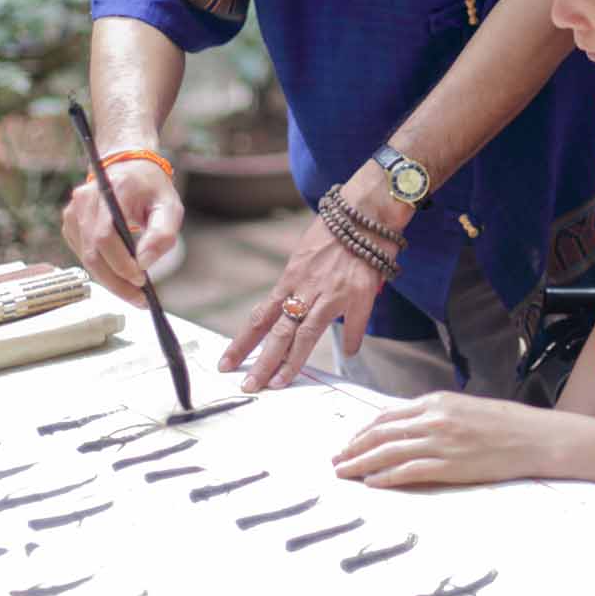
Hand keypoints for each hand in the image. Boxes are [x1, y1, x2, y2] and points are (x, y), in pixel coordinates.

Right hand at [60, 160, 182, 306]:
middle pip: (93, 251)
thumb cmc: (151, 189)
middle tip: (138, 298)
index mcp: (113, 189)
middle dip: (116, 281)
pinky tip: (119, 275)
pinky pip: (83, 254)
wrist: (129, 169)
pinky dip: (101, 269)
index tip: (141, 280)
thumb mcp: (169, 207)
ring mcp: (74, 210)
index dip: (120, 263)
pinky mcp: (70, 222)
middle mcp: (86, 198)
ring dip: (109, 280)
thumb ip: (162, 234)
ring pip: (86, 257)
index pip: (106, 234)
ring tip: (133, 291)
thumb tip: (144, 263)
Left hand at [217, 214, 383, 390]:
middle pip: (279, 332)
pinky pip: (353, 326)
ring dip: (292, 363)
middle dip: (262, 362)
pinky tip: (350, 352)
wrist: (367, 209)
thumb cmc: (336, 226)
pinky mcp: (359, 294)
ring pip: (307, 335)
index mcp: (291, 276)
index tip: (227, 362)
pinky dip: (351, 341)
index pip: (261, 316)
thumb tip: (291, 306)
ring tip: (280, 384)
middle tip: (249, 386)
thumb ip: (299, 282)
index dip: (243, 342)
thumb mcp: (306, 253)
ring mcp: (333, 293)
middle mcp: (307, 287)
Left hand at [332, 392, 548, 487]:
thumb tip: (406, 427)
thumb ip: (434, 415)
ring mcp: (440, 442)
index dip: (363, 430)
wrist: (531, 437)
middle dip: (353, 447)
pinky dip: (386, 477)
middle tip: (335, 460)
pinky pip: (408, 471)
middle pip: (381, 433)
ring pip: (388, 452)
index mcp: (435, 401)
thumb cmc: (501, 423)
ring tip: (343, 473)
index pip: (387, 415)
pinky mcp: (449, 465)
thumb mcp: (462, 408)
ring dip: (361, 463)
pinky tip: (372, 483)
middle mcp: (432, 418)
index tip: (348, 441)